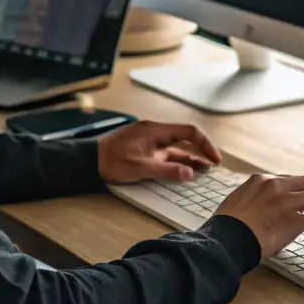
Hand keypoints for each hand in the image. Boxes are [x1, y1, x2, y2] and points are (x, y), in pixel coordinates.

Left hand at [96, 120, 221, 184]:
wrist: (89, 161)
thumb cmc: (111, 162)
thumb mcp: (141, 168)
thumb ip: (167, 170)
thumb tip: (190, 173)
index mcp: (155, 130)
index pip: (189, 132)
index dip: (205, 145)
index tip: (214, 159)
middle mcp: (155, 133)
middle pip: (185, 139)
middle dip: (200, 152)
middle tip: (213, 166)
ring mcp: (150, 141)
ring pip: (176, 148)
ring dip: (190, 158)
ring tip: (203, 170)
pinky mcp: (145, 150)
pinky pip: (166, 153)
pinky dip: (177, 161)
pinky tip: (185, 170)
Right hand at [213, 174, 303, 255]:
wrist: (224, 240)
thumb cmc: (225, 228)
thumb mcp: (236, 203)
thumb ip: (251, 200)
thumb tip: (259, 210)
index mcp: (261, 180)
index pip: (291, 180)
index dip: (302, 192)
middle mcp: (276, 186)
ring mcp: (286, 202)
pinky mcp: (293, 220)